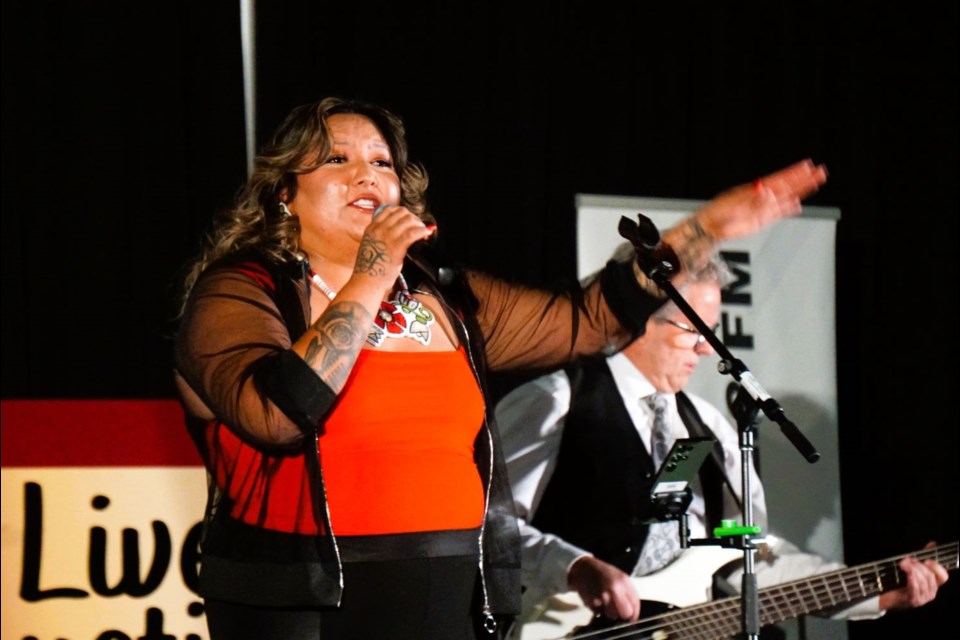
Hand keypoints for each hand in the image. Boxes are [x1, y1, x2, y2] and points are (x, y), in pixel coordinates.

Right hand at [357, 204, 434, 282]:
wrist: (366, 282)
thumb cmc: (369, 269)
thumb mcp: (370, 247)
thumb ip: (380, 238)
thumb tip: (394, 234)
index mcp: (371, 229)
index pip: (389, 210)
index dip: (402, 213)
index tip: (409, 219)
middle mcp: (379, 230)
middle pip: (401, 213)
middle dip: (413, 218)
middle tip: (418, 227)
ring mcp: (387, 237)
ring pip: (408, 220)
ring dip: (419, 224)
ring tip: (423, 232)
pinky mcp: (396, 247)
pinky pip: (412, 233)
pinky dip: (422, 231)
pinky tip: (425, 234)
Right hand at [567, 555, 640, 621]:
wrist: (583, 568)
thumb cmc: (603, 572)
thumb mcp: (620, 576)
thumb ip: (628, 592)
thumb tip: (633, 610)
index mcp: (623, 581)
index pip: (635, 604)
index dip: (634, 613)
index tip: (632, 616)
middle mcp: (613, 589)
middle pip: (625, 613)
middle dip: (623, 613)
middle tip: (618, 608)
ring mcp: (602, 596)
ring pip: (613, 616)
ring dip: (610, 611)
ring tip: (605, 600)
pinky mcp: (592, 602)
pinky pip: (600, 613)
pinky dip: (599, 609)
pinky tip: (597, 599)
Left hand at [695, 158, 827, 240]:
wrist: (710, 227)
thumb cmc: (717, 213)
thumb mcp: (734, 205)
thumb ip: (754, 200)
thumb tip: (768, 192)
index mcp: (755, 189)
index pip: (779, 179)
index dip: (794, 173)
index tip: (807, 166)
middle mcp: (761, 197)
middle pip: (786, 186)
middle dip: (803, 179)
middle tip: (820, 171)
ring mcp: (762, 208)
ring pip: (786, 198)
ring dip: (800, 191)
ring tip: (815, 183)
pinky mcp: (761, 220)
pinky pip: (778, 213)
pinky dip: (788, 209)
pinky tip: (798, 205)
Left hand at [878, 541, 949, 610]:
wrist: (889, 597)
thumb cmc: (902, 582)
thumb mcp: (914, 568)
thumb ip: (923, 556)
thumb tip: (933, 543)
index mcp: (933, 585)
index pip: (943, 576)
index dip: (937, 567)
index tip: (926, 560)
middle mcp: (931, 593)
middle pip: (930, 576)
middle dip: (918, 565)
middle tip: (907, 560)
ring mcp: (923, 599)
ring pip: (923, 581)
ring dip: (912, 570)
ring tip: (903, 564)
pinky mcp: (913, 601)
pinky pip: (915, 589)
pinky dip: (912, 580)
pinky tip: (908, 574)